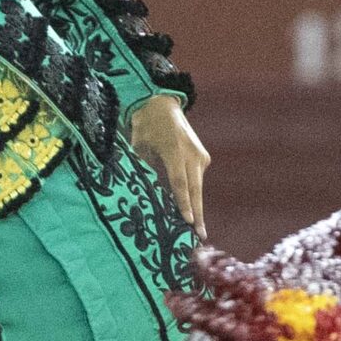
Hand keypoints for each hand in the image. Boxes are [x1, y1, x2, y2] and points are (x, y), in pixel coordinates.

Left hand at [128, 93, 207, 235]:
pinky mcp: (203, 157)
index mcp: (174, 150)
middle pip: (194, 189)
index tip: (188, 221)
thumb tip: (144, 194)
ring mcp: (199, 155)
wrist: (163, 104)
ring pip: (197, 187)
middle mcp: (191, 153)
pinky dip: (193, 194)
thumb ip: (143, 169)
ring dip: (196, 207)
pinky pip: (197, 179)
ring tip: (197, 229)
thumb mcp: (138, 146)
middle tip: (200, 236)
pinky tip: (192, 211)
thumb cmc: (145, 126)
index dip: (183, 203)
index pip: (179, 182)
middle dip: (197, 214)